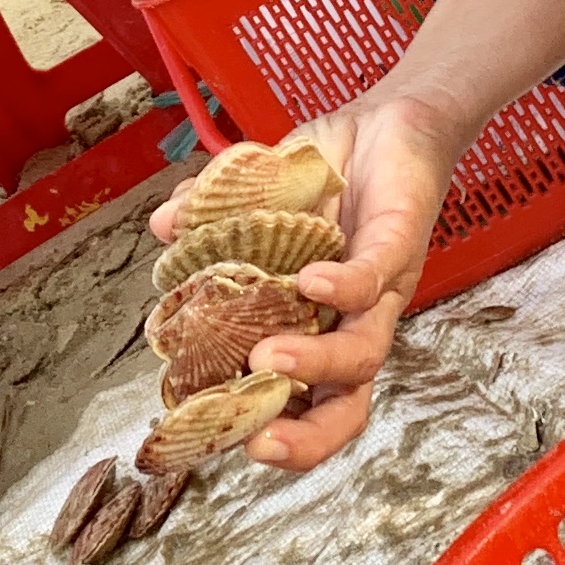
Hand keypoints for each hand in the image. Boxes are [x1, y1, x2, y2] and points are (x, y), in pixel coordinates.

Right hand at [150, 0, 564, 473]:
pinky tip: (309, 282)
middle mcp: (356, 320)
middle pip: (347, 403)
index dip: (280, 435)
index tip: (226, 445)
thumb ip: (210, 216)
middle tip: (257, 441)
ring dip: (315, 365)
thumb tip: (164, 227)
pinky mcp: (401, 243)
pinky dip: (343, 286)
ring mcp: (382, 287)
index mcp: (319, 324)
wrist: (390, 119)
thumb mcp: (257, 196)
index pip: (309, 402)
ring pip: (363, 353)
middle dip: (306, 436)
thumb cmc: (328, 176)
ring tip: (264, 358)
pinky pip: (374, 277)